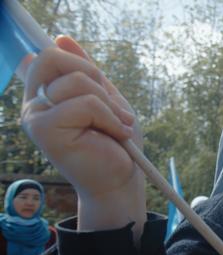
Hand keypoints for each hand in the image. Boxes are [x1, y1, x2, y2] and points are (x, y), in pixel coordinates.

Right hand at [19, 36, 145, 236]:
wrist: (121, 180)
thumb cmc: (115, 143)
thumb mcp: (105, 99)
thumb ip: (85, 71)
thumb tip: (61, 38)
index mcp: (45, 95)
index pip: (48, 56)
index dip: (72, 59)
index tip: (87, 70)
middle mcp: (33, 104)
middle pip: (56, 59)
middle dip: (94, 76)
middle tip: (113, 106)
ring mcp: (35, 117)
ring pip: (78, 83)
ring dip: (110, 104)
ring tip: (119, 125)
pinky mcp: (44, 131)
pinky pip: (86, 104)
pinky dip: (111, 118)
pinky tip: (118, 134)